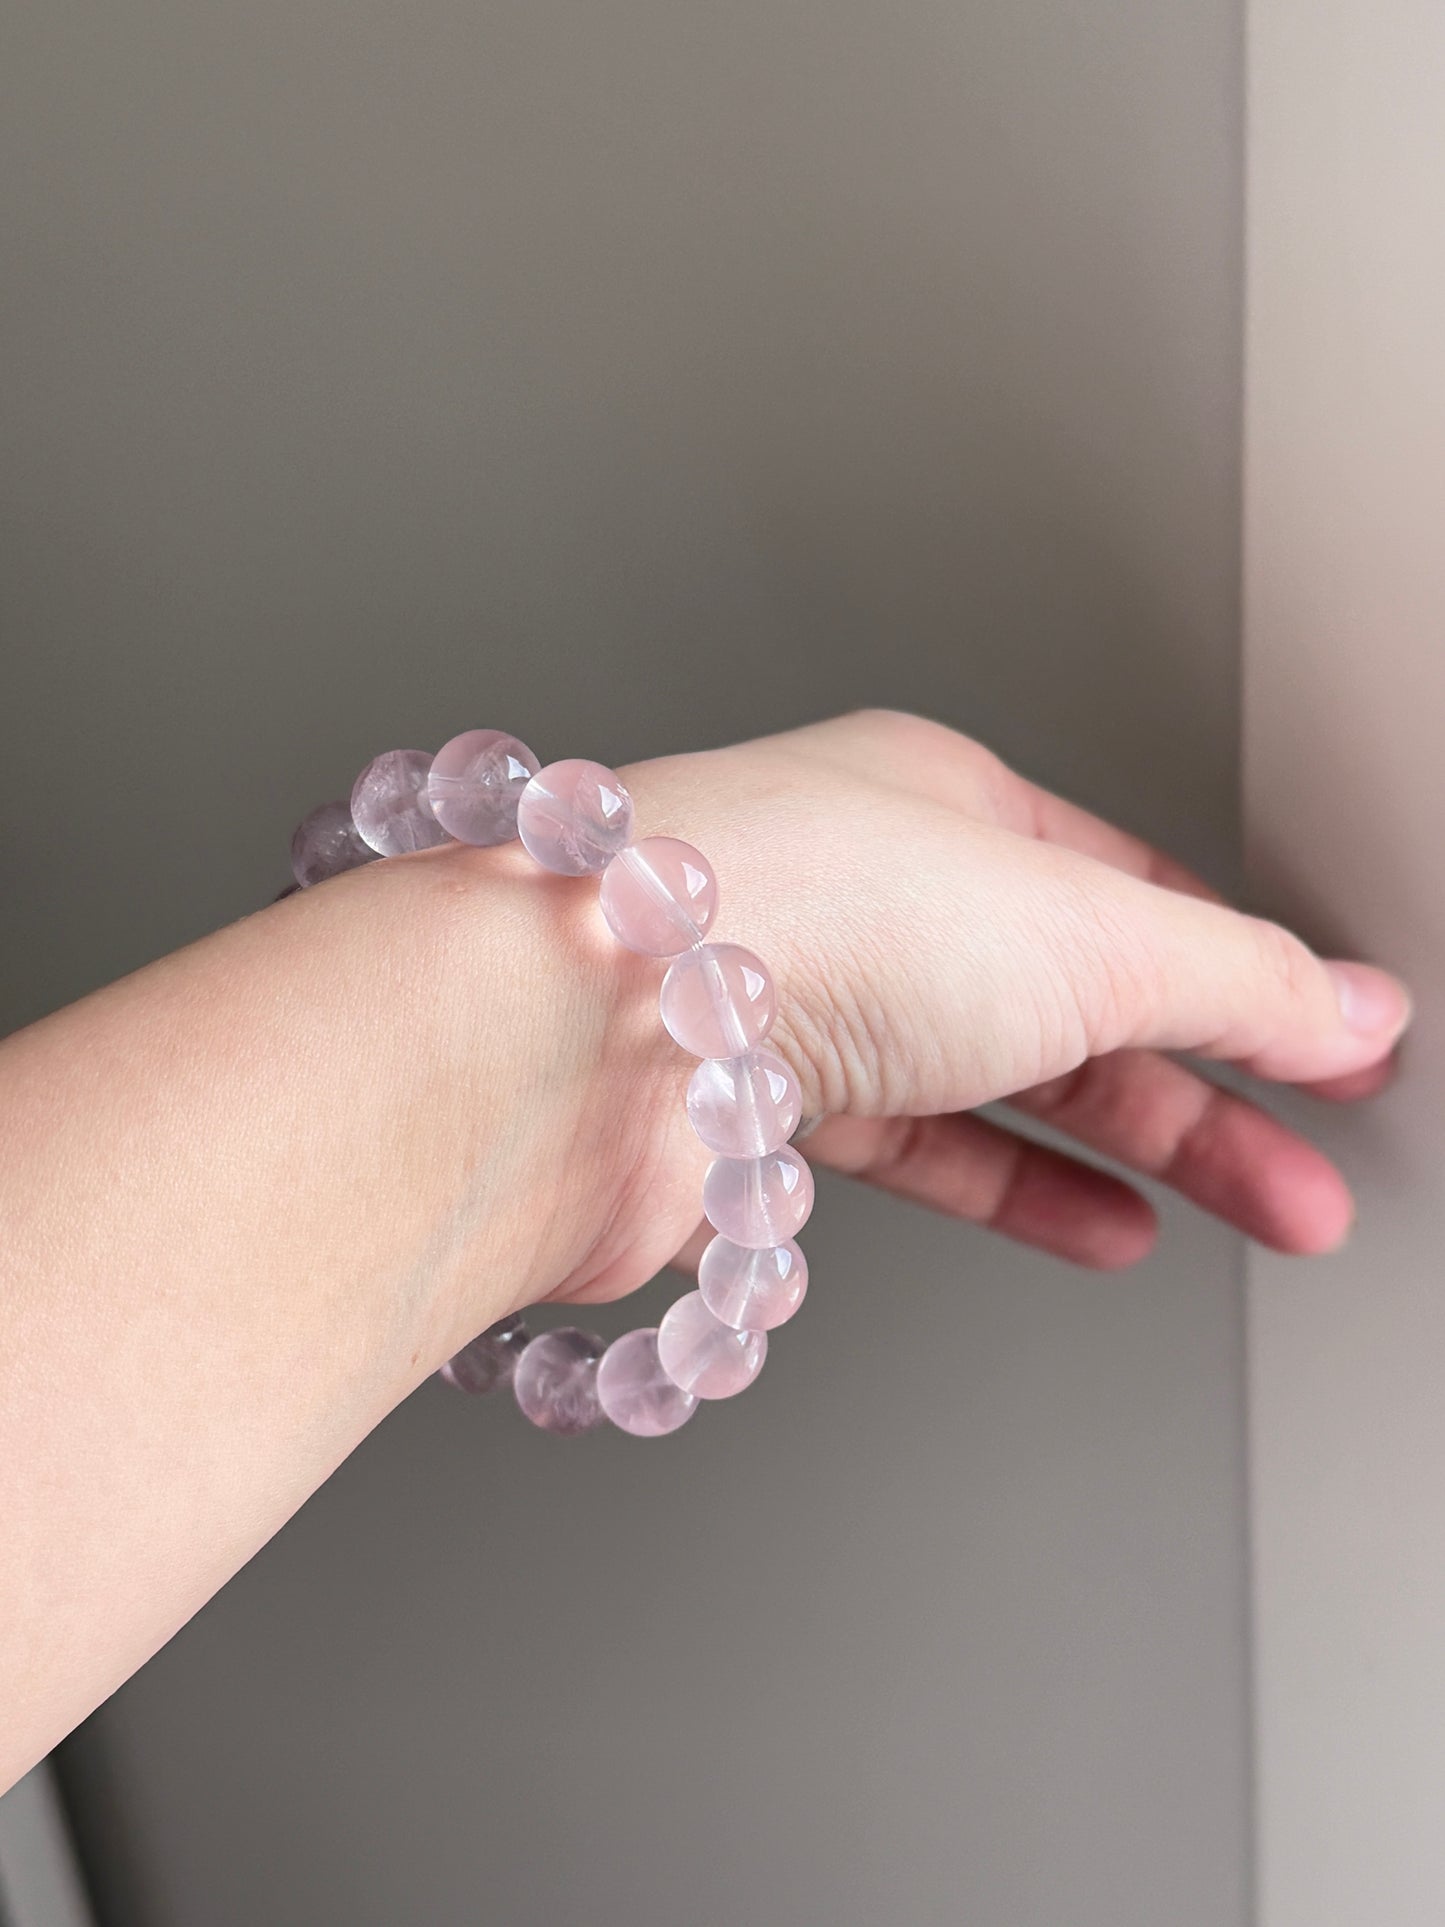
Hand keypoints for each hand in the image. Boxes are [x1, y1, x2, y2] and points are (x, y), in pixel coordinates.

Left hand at [547, 711, 1408, 1305]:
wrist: (585, 1029)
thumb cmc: (793, 913)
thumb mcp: (1080, 932)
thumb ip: (1231, 980)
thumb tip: (1346, 1004)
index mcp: (942, 802)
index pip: (1130, 890)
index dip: (1247, 971)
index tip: (1336, 1043)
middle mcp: (867, 896)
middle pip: (1079, 998)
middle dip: (1217, 1092)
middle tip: (1314, 1177)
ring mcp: (805, 1006)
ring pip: (1005, 1080)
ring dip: (1137, 1150)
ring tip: (1255, 1215)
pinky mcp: (754, 1116)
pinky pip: (918, 1152)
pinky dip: (1015, 1190)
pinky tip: (1096, 1231)